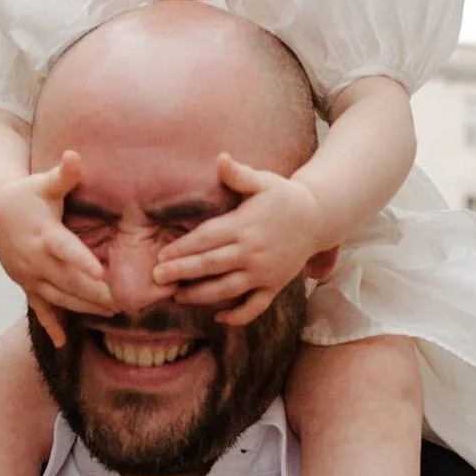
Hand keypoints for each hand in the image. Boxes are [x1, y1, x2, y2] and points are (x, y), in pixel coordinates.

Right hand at [0, 150, 114, 344]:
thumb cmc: (26, 194)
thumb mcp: (42, 182)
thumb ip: (63, 174)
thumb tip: (75, 156)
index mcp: (42, 232)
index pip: (63, 249)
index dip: (81, 262)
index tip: (100, 274)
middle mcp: (33, 258)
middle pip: (66, 279)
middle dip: (93, 293)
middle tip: (121, 303)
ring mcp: (28, 275)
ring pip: (57, 296)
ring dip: (83, 307)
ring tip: (112, 314)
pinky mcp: (26, 285)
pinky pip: (39, 308)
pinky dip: (50, 325)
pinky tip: (64, 343)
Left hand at [151, 153, 325, 324]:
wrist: (318, 217)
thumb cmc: (283, 196)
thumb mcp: (263, 181)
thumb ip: (239, 174)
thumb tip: (220, 158)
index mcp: (244, 225)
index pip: (207, 239)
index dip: (182, 248)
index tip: (161, 256)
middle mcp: (252, 252)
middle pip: (211, 265)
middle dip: (182, 272)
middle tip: (157, 278)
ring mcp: (264, 272)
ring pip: (228, 289)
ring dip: (201, 295)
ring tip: (178, 296)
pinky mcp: (275, 286)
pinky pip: (255, 307)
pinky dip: (238, 316)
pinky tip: (219, 318)